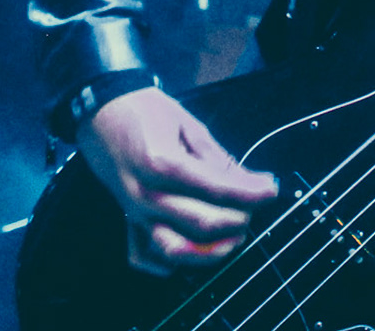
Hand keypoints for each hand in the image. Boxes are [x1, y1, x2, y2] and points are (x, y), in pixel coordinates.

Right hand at [78, 86, 278, 274]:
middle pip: (201, 223)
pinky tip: (193, 251)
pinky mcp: (125, 219)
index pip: (217, 189)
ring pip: (175, 248)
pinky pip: (143, 256)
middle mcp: (145, 194)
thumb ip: (219, 160)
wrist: (102, 111)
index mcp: (162, 163)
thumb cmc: (146, 111)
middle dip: (238, 219)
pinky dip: (168, 263)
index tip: (272, 189)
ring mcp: (133, 212)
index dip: (251, 192)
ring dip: (210, 249)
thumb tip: (252, 183)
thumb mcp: (190, 126)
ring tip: (234, 235)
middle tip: (255, 206)